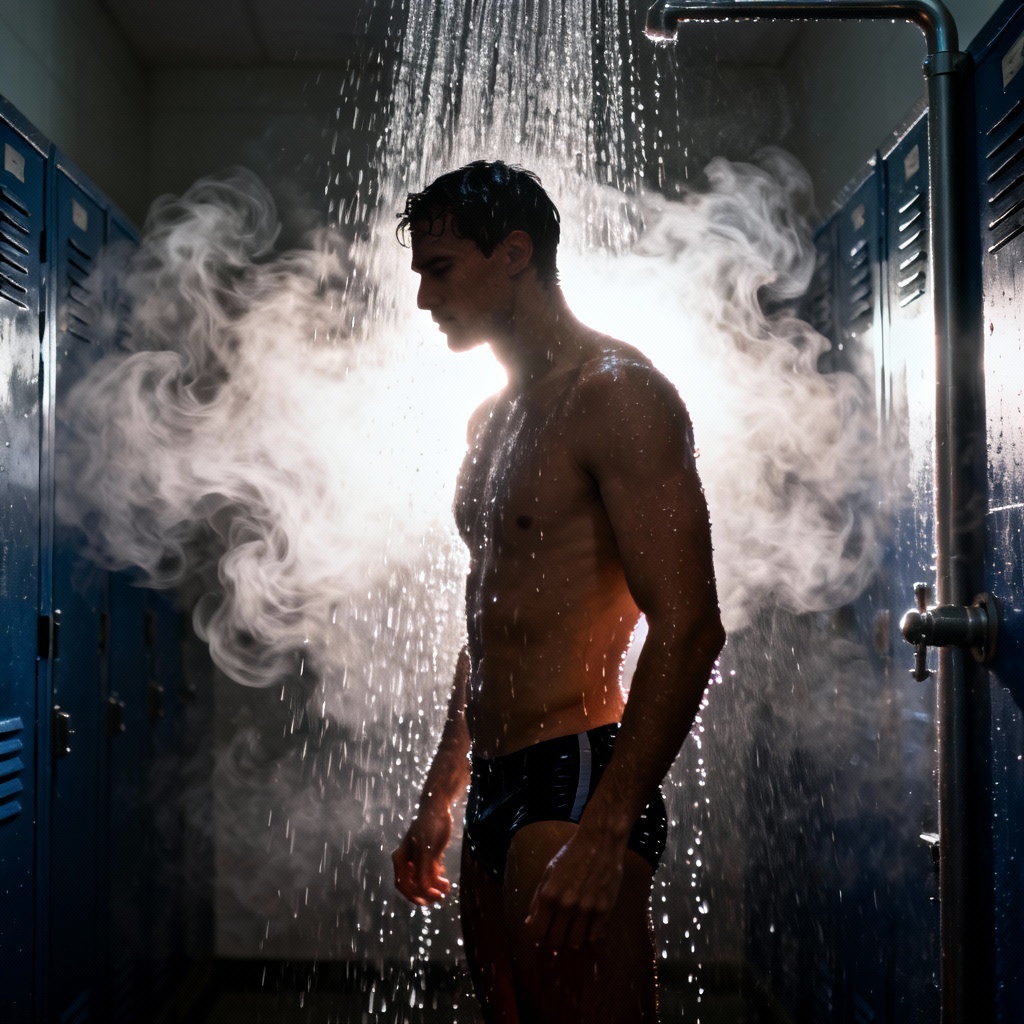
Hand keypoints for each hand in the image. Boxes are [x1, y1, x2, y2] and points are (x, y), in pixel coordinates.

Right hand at [392, 805, 453, 905]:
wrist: (438, 809)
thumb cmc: (429, 828)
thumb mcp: (426, 851)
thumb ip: (423, 871)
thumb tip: (423, 890)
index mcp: (401, 860)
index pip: (403, 885)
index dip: (414, 895)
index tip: (428, 900)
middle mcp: (407, 861)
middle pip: (413, 885)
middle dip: (426, 892)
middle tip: (440, 897)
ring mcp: (418, 859)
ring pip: (424, 880)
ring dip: (434, 886)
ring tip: (447, 887)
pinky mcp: (428, 856)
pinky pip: (431, 873)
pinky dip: (437, 879)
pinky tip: (446, 880)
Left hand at [524, 828, 626, 949]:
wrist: (600, 842)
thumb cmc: (571, 854)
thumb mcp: (549, 872)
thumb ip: (538, 899)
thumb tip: (530, 923)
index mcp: (549, 895)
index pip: (538, 931)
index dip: (538, 937)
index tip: (541, 938)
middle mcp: (566, 904)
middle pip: (556, 941)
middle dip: (554, 943)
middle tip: (557, 939)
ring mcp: (586, 908)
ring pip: (576, 942)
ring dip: (573, 942)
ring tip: (573, 936)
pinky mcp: (604, 909)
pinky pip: (596, 936)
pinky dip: (590, 938)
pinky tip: (589, 933)